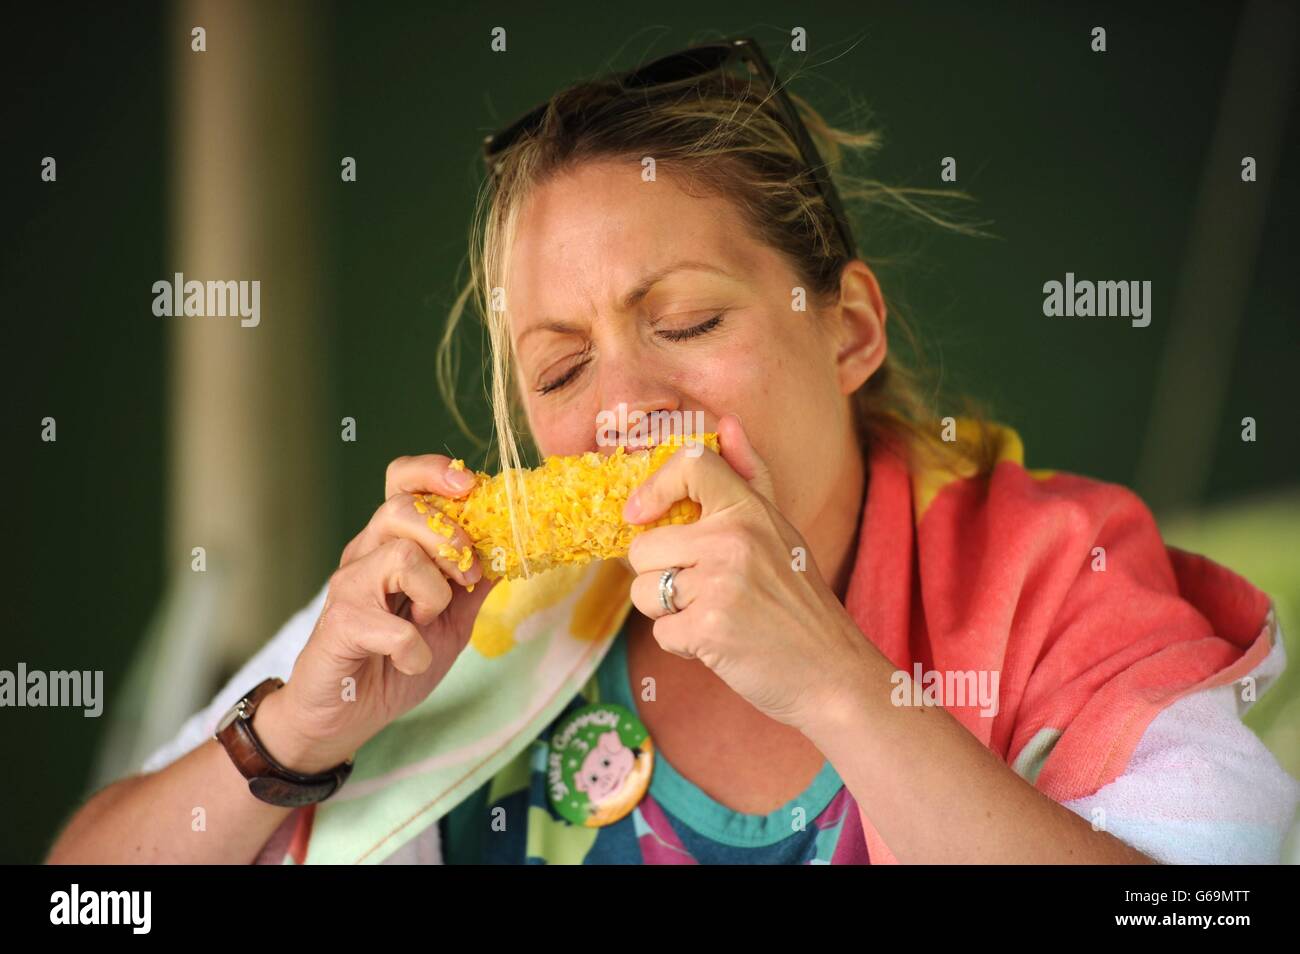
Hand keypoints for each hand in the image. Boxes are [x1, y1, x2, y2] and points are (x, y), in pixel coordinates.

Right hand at [261, 454, 498, 772]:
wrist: (346, 716)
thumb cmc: (393, 662)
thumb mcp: (451, 621)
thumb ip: (475, 585)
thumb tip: (513, 548)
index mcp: (392, 544)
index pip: (403, 481)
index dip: (434, 472)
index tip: (470, 483)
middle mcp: (366, 554)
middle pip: (404, 509)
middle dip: (450, 539)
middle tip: (468, 579)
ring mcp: (349, 587)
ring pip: (402, 557)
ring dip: (434, 595)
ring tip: (428, 623)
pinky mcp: (339, 625)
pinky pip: (393, 626)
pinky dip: (415, 650)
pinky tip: (410, 661)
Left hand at [623, 414, 870, 734]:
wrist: (833, 674)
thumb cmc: (800, 602)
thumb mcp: (781, 531)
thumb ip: (750, 477)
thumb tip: (727, 423)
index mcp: (751, 511)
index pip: (689, 465)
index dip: (654, 487)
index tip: (641, 515)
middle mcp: (734, 540)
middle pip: (643, 547)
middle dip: (659, 576)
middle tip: (704, 592)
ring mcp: (721, 584)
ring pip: (643, 591)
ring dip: (666, 612)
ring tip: (711, 615)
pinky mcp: (709, 630)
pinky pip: (659, 632)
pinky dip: (682, 644)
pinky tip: (719, 642)